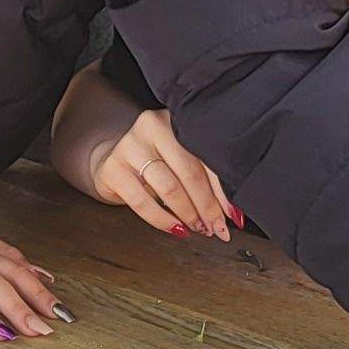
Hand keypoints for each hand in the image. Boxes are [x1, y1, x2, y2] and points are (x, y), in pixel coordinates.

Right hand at [80, 108, 237, 241]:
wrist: (115, 161)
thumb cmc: (157, 162)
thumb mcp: (182, 159)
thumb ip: (205, 174)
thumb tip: (234, 213)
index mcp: (178, 119)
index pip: (207, 156)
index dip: (223, 190)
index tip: (234, 216)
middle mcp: (154, 126)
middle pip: (190, 172)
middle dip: (207, 207)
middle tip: (217, 228)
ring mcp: (130, 146)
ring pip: (169, 187)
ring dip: (188, 214)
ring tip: (198, 228)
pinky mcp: (114, 169)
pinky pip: (143, 202)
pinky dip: (163, 220)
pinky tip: (176, 229)